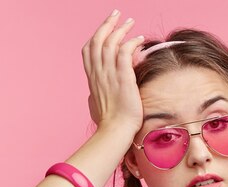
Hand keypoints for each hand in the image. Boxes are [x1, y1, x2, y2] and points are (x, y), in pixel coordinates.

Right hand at [82, 10, 144, 134]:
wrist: (115, 131)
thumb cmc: (108, 123)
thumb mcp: (96, 105)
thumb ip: (95, 95)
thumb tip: (93, 95)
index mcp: (92, 78)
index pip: (89, 50)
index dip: (96, 36)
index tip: (105, 28)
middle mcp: (98, 73)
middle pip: (98, 40)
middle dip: (106, 24)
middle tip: (116, 15)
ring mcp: (109, 74)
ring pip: (110, 42)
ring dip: (121, 29)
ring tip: (130, 22)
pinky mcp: (123, 77)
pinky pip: (124, 52)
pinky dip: (131, 42)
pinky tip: (139, 39)